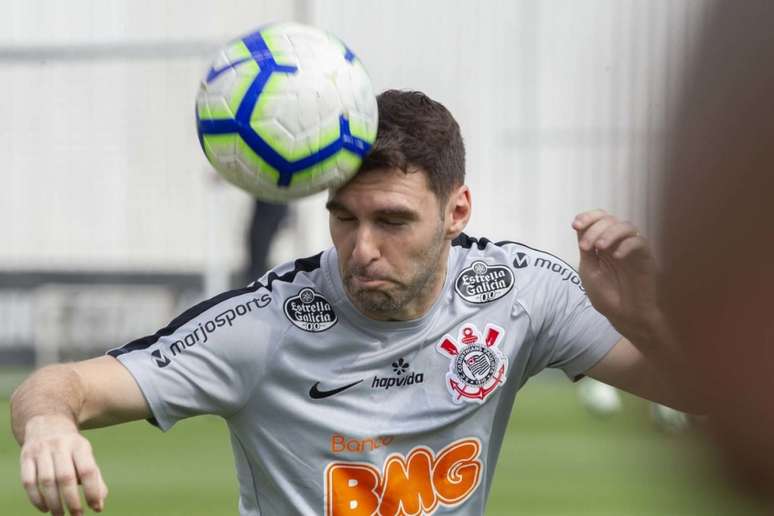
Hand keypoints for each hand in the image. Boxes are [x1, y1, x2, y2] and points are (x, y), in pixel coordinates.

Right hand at [20, 415, 107, 514]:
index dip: (92, 490)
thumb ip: (94, 477)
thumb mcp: (86, 456)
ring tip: (60, 515)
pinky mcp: (25, 457)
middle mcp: (60, 446)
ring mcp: (41, 450)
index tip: (96, 508)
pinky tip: (44, 508)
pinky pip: (28, 481)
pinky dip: (36, 498)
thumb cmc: (71, 447)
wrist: (47, 423)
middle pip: (66, 477)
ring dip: (54, 502)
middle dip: (72, 500)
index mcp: (80, 445)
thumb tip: (100, 502)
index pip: (87, 470)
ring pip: (46, 481)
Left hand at [572, 209, 660, 340]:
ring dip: (610, 233)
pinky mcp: (646, 258)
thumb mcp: (589, 271)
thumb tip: (581, 228)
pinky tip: (616, 256)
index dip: (587, 217)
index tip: (575, 225)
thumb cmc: (606, 295)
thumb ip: (586, 250)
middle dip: (594, 228)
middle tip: (586, 246)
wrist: (624, 316)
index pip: (598, 220)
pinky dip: (626, 245)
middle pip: (610, 219)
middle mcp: (618, 243)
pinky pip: (640, 242)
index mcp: (602, 244)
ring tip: (599, 247)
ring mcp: (632, 249)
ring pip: (626, 226)